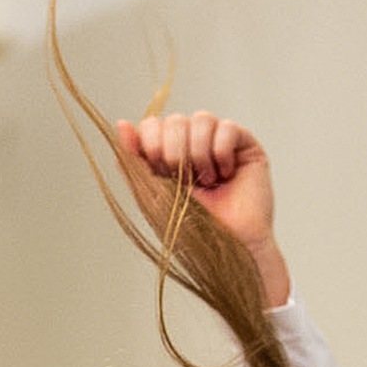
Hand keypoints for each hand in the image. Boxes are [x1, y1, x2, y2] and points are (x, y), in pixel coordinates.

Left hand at [116, 110, 289, 305]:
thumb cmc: (192, 229)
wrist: (228, 248)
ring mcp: (220, 142)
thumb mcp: (152, 195)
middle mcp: (193, 144)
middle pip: (175, 120)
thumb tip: (121, 123)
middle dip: (175, 152)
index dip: (152, 143)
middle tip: (187, 182)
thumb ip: (134, 160)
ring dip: (199, 154)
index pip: (153, 124)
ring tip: (208, 181)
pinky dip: (221, 153)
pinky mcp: (245, 145)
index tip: (160, 172)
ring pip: (202, 118)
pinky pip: (227, 127)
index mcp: (169, 154)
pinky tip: (226, 176)